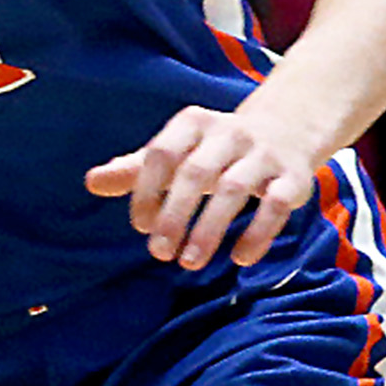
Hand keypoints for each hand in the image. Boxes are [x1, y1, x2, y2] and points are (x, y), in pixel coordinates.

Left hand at [85, 96, 332, 269]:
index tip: (141, 226)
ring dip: (210, 229)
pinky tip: (240, 258)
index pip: (161, 153)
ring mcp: (263, 154)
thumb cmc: (214, 149)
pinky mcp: (294, 176)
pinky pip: (277, 205)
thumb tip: (91, 182)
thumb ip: (136, 169)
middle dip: (174, 215)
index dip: (147, 190)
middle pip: (195, 173)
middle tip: (159, 253)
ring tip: (189, 262)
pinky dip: (258, 233)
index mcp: (194, 123)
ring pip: (235, 190)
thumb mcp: (176, 152)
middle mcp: (229, 133)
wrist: (286, 129)